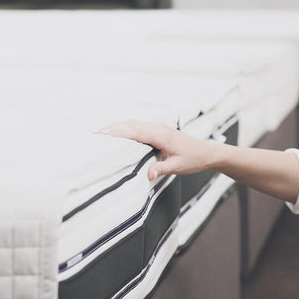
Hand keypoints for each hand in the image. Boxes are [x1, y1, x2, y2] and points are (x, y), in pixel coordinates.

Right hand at [94, 120, 218, 179]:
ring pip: (133, 124)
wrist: (205, 152)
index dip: (118, 132)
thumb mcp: (178, 167)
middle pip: (131, 125)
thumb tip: (148, 174)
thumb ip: (162, 169)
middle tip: (93, 130)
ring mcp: (158, 127)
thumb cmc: (192, 160)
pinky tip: (116, 130)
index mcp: (161, 136)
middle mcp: (158, 128)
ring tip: (99, 130)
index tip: (103, 133)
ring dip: (116, 126)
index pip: (136, 132)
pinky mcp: (158, 130)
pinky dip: (125, 127)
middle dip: (111, 127)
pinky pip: (138, 126)